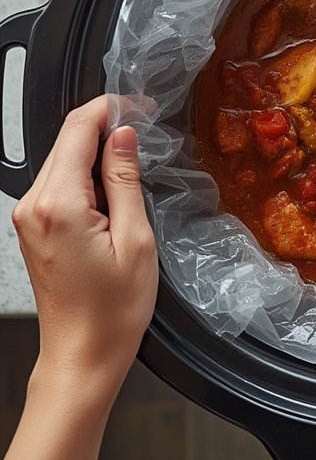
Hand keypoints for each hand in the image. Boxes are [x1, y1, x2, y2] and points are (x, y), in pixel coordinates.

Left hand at [11, 97, 157, 404]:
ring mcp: (29, 217)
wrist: (82, 355)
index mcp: (59, 205)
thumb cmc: (111, 312)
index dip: (109, 108)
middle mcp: (34, 206)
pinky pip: (58, 184)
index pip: (77, 130)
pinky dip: (85, 175)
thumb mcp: (136, 239)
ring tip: (132, 161)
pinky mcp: (34, 227)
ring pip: (62, 160)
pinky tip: (112, 188)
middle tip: (142, 124)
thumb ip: (125, 179)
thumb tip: (123, 136)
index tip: (137, 105)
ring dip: (95, 150)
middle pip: (65, 140)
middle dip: (103, 124)